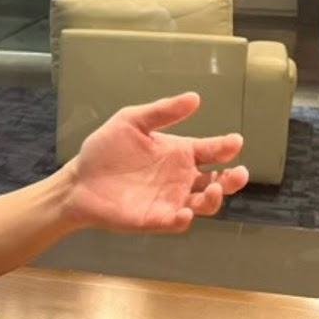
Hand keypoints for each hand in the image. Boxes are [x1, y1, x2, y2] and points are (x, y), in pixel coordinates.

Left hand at [64, 92, 249, 233]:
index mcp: (180, 153)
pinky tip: (184, 212)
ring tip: (211, 189)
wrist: (79, 180)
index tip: (234, 142)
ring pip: (204, 204)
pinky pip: (177, 222)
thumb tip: (194, 97)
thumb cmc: (105, 150)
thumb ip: (162, 111)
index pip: (212, 150)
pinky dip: (184, 219)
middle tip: (239, 173)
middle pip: (217, 181)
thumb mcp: (132, 121)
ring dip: (213, 199)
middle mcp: (181, 178)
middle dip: (232, 179)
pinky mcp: (155, 219)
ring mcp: (170, 200)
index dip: (226, 147)